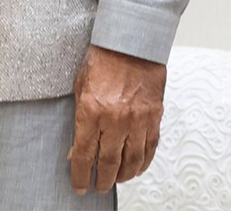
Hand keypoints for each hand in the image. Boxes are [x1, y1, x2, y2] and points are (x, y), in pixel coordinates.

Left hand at [68, 44, 166, 193]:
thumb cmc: (101, 61)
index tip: (78, 185)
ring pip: (131, 161)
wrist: (130, 45)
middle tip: (97, 186)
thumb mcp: (79, 88)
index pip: (84, 154)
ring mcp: (137, 121)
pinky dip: (143, 163)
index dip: (80, 174)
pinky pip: (149, 149)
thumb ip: (79, 120)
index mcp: (91, 111)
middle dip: (101, 179)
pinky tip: (135, 169)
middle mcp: (115, 120)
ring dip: (123, 175)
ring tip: (115, 180)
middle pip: (108, 162)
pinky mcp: (153, 118)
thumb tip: (77, 149)